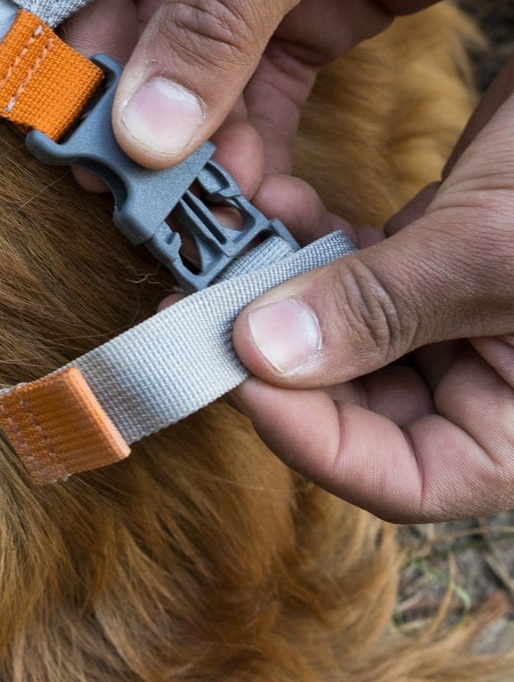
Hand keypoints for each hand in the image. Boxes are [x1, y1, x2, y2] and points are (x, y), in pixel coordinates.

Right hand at [112, 0, 513, 171]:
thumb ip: (208, 28)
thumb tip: (140, 133)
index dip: (77, 75)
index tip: (84, 156)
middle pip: (145, 49)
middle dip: (145, 128)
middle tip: (147, 209)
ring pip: (207, 81)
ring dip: (205, 148)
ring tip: (213, 214)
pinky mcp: (328, 9)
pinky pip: (271, 89)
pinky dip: (260, 140)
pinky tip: (256, 190)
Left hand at [231, 59, 513, 521]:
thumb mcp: (498, 247)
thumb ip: (386, 308)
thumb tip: (264, 359)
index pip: (408, 479)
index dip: (315, 444)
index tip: (238, 377)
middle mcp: (494, 378)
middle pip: (358, 409)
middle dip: (275, 359)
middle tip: (196, 308)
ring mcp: (464, 312)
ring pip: (340, 333)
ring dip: (276, 292)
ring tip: (229, 244)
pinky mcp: (442, 248)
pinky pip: (351, 268)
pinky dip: (305, 241)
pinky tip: (273, 202)